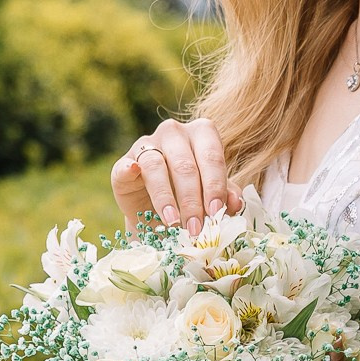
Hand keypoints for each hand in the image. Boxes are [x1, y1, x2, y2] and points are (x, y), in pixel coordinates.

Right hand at [111, 116, 240, 231]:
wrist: (160, 214)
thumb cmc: (194, 196)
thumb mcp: (214, 195)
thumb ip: (227, 195)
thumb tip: (235, 203)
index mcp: (203, 134)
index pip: (211, 157)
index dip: (215, 186)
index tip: (216, 212)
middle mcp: (175, 133)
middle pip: (185, 165)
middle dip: (192, 200)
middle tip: (196, 227)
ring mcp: (147, 144)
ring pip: (156, 167)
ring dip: (165, 198)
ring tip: (173, 223)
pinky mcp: (124, 162)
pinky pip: (126, 165)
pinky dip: (128, 170)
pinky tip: (132, 173)